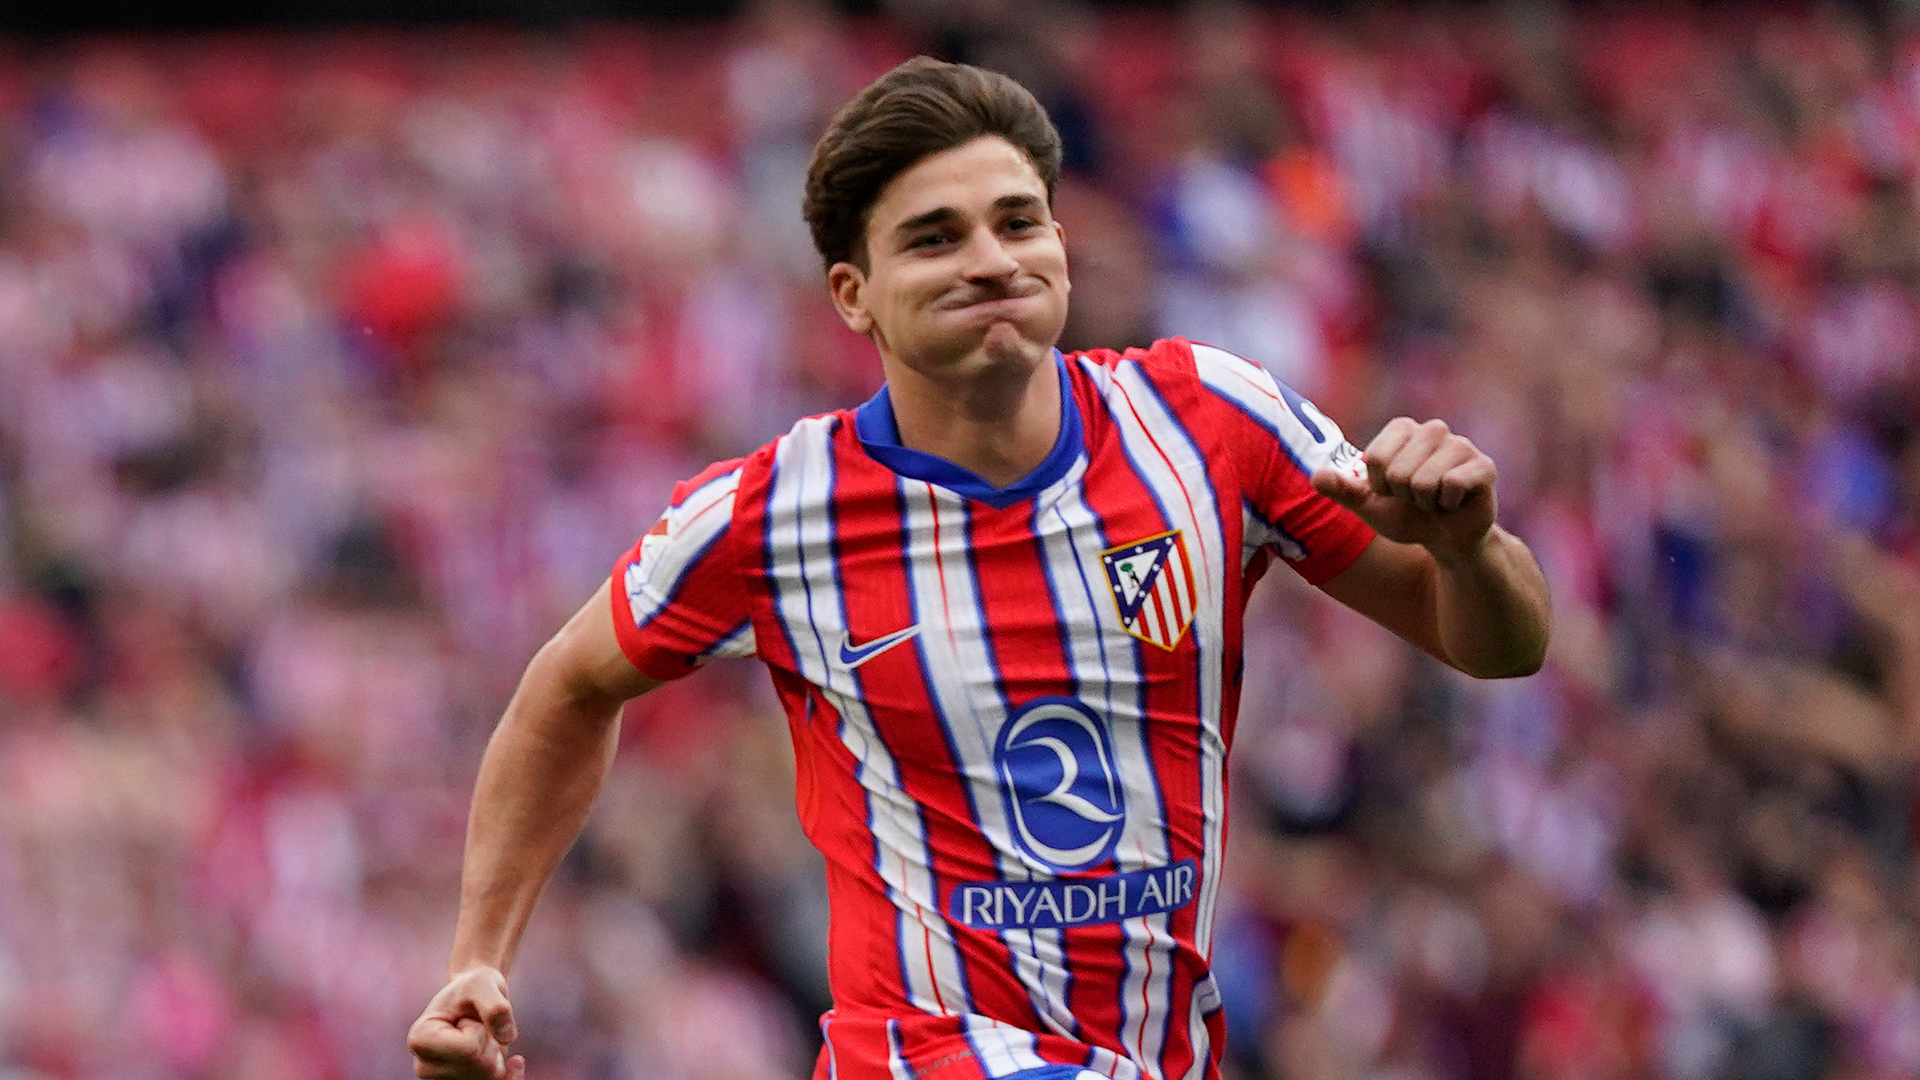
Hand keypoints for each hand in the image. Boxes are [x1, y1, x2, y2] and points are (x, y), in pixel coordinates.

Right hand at [408, 966, 524, 1079]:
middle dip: (488, 1042)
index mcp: (420, 1039)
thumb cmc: (473, 989)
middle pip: (480, 1066)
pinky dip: (511, 1077)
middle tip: (475, 1027)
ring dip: (495, 1054)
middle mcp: (426, 1067)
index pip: (468, 1050)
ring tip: (479, 1038)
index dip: (478, 1031)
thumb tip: (506, 1038)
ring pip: (489, 1078)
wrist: (473, 1000)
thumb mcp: (482, 983)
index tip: (466, 1019)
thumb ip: (494, 1005)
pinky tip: (516, 1062)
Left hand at [1311, 417, 1496, 560]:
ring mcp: (1461, 445)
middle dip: (1403, 496)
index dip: (1380, 486)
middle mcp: (1433, 429)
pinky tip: (1454, 502)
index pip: (1375, 459)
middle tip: (1417, 498)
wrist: (1446, 539)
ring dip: (1425, 502)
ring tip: (1435, 500)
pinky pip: (1453, 485)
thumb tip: (1316, 477)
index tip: (1393, 491)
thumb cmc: (1406, 516)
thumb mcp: (1369, 506)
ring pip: (1424, 481)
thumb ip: (1343, 490)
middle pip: (1398, 471)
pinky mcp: (1483, 465)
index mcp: (1402, 429)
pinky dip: (1447, 505)